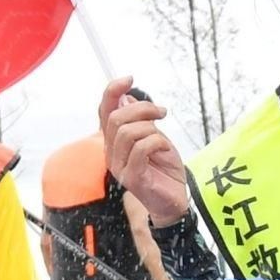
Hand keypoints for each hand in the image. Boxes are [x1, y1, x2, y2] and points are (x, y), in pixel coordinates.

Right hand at [102, 77, 187, 226]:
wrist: (175, 200)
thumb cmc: (164, 171)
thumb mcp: (154, 137)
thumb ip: (140, 121)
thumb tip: (126, 98)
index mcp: (114, 142)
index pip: (104, 112)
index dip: (112, 91)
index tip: (129, 78)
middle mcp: (112, 154)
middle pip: (116, 118)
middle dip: (142, 109)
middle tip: (161, 112)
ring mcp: (119, 167)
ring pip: (128, 132)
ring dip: (151, 128)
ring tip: (163, 137)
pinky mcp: (132, 178)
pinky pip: (141, 149)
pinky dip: (157, 143)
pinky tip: (165, 149)